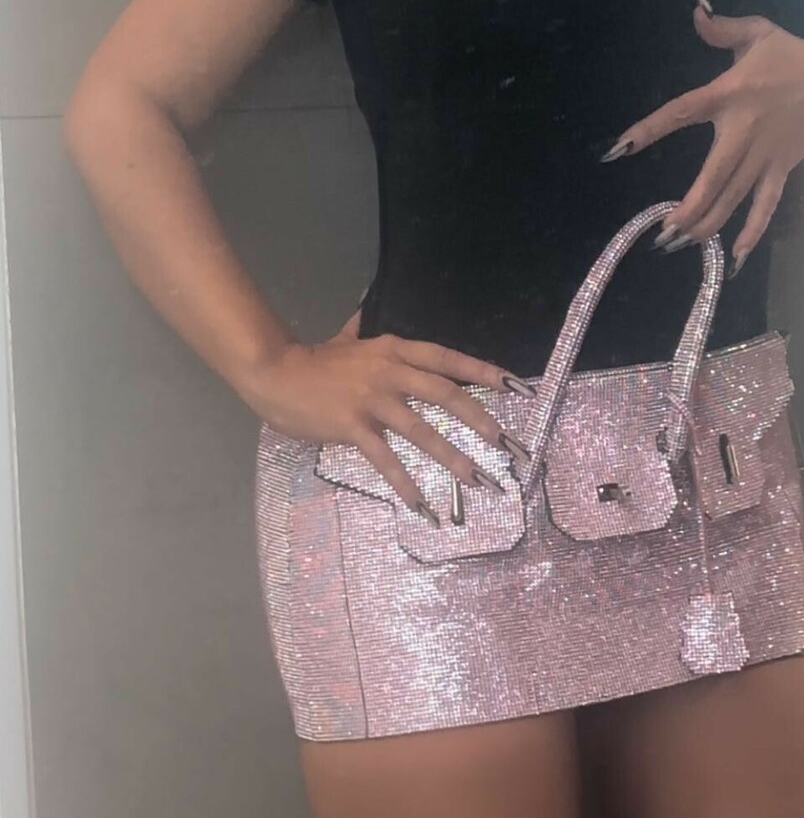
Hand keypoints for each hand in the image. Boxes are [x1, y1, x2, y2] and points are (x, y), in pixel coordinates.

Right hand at [244, 318, 535, 521]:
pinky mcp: (353, 427)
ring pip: (421, 429)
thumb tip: (364, 313)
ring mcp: (372, 400)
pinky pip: (385, 459)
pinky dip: (405, 483)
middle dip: (478, 418)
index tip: (512, 385)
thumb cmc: (312, 361)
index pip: (446, 358)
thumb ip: (359, 330)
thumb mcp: (344, 339)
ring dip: (451, 456)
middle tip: (504, 442)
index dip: (480, 371)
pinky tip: (420, 504)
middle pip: (444, 393)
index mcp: (393, 350)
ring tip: (474, 478)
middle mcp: (390, 371)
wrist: (276, 374)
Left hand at [600, 0, 803, 272]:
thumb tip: (696, 8)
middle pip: (711, 175)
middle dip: (687, 207)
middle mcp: (743, 128)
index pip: (679, 112)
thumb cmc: (790, 55)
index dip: (649, 130)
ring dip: (708, 223)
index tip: (619, 148)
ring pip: (734, 196)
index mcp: (728, 92)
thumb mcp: (758, 33)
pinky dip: (753, 232)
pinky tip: (735, 258)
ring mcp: (764, 152)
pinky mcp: (782, 166)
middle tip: (662, 234)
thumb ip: (722, 28)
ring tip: (681, 245)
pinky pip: (765, 204)